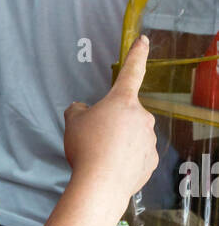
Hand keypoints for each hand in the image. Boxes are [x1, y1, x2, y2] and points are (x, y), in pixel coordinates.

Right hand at [63, 34, 157, 203]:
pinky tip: (112, 169)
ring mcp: (149, 139)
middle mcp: (142, 116)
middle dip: (113, 122)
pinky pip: (137, 156)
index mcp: (122, 101)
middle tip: (95, 138)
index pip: (131, 70)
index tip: (143, 40)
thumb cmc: (87, 149)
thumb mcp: (72, 123)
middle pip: (126, 114)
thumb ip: (77, 110)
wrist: (100, 185)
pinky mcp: (151, 161)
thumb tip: (81, 109)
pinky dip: (126, 161)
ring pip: (133, 136)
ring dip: (119, 143)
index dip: (136, 54)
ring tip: (101, 157)